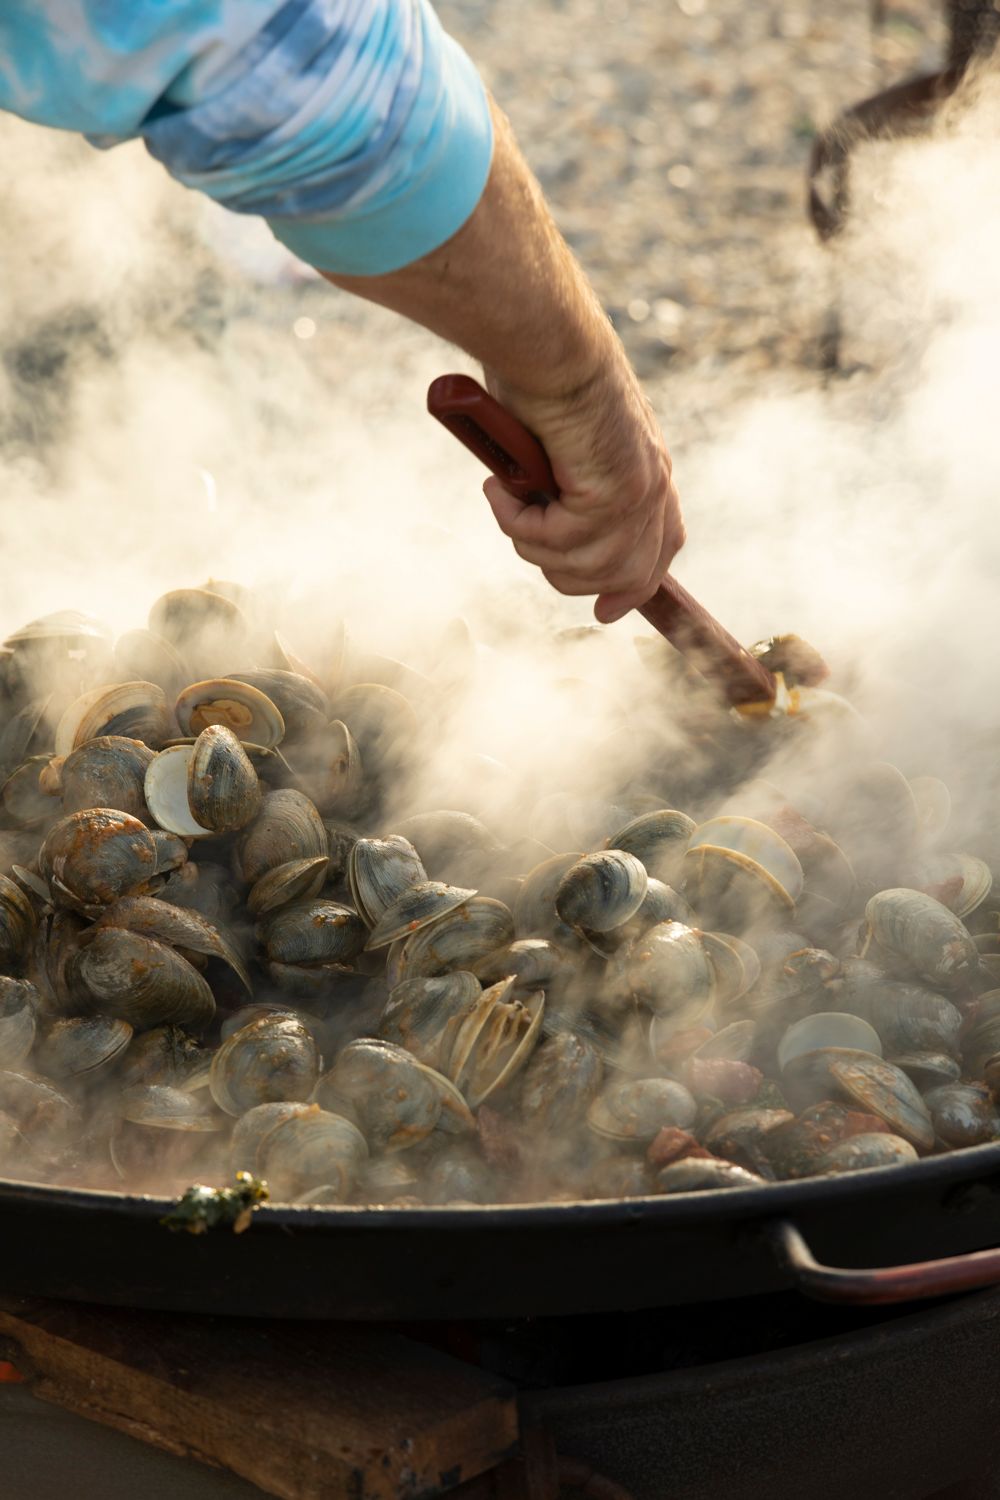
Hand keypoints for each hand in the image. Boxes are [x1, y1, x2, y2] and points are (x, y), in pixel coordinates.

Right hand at [482, 357, 684, 622]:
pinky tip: (501, 484)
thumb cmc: (539, 374)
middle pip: (622, 575)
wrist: (543, 339)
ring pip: (584, 568)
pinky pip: (557, 543)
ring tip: (506, 496)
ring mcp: (638, 493)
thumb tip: (545, 510)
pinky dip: (517, 522)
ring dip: (531, 542)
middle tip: (521, 527)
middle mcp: (654, 485)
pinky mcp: (613, 495)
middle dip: (563, 570)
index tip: (605, 611)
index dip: (633, 586)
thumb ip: (566, 483)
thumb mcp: (558, 443)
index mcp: (649, 470)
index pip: (661, 549)